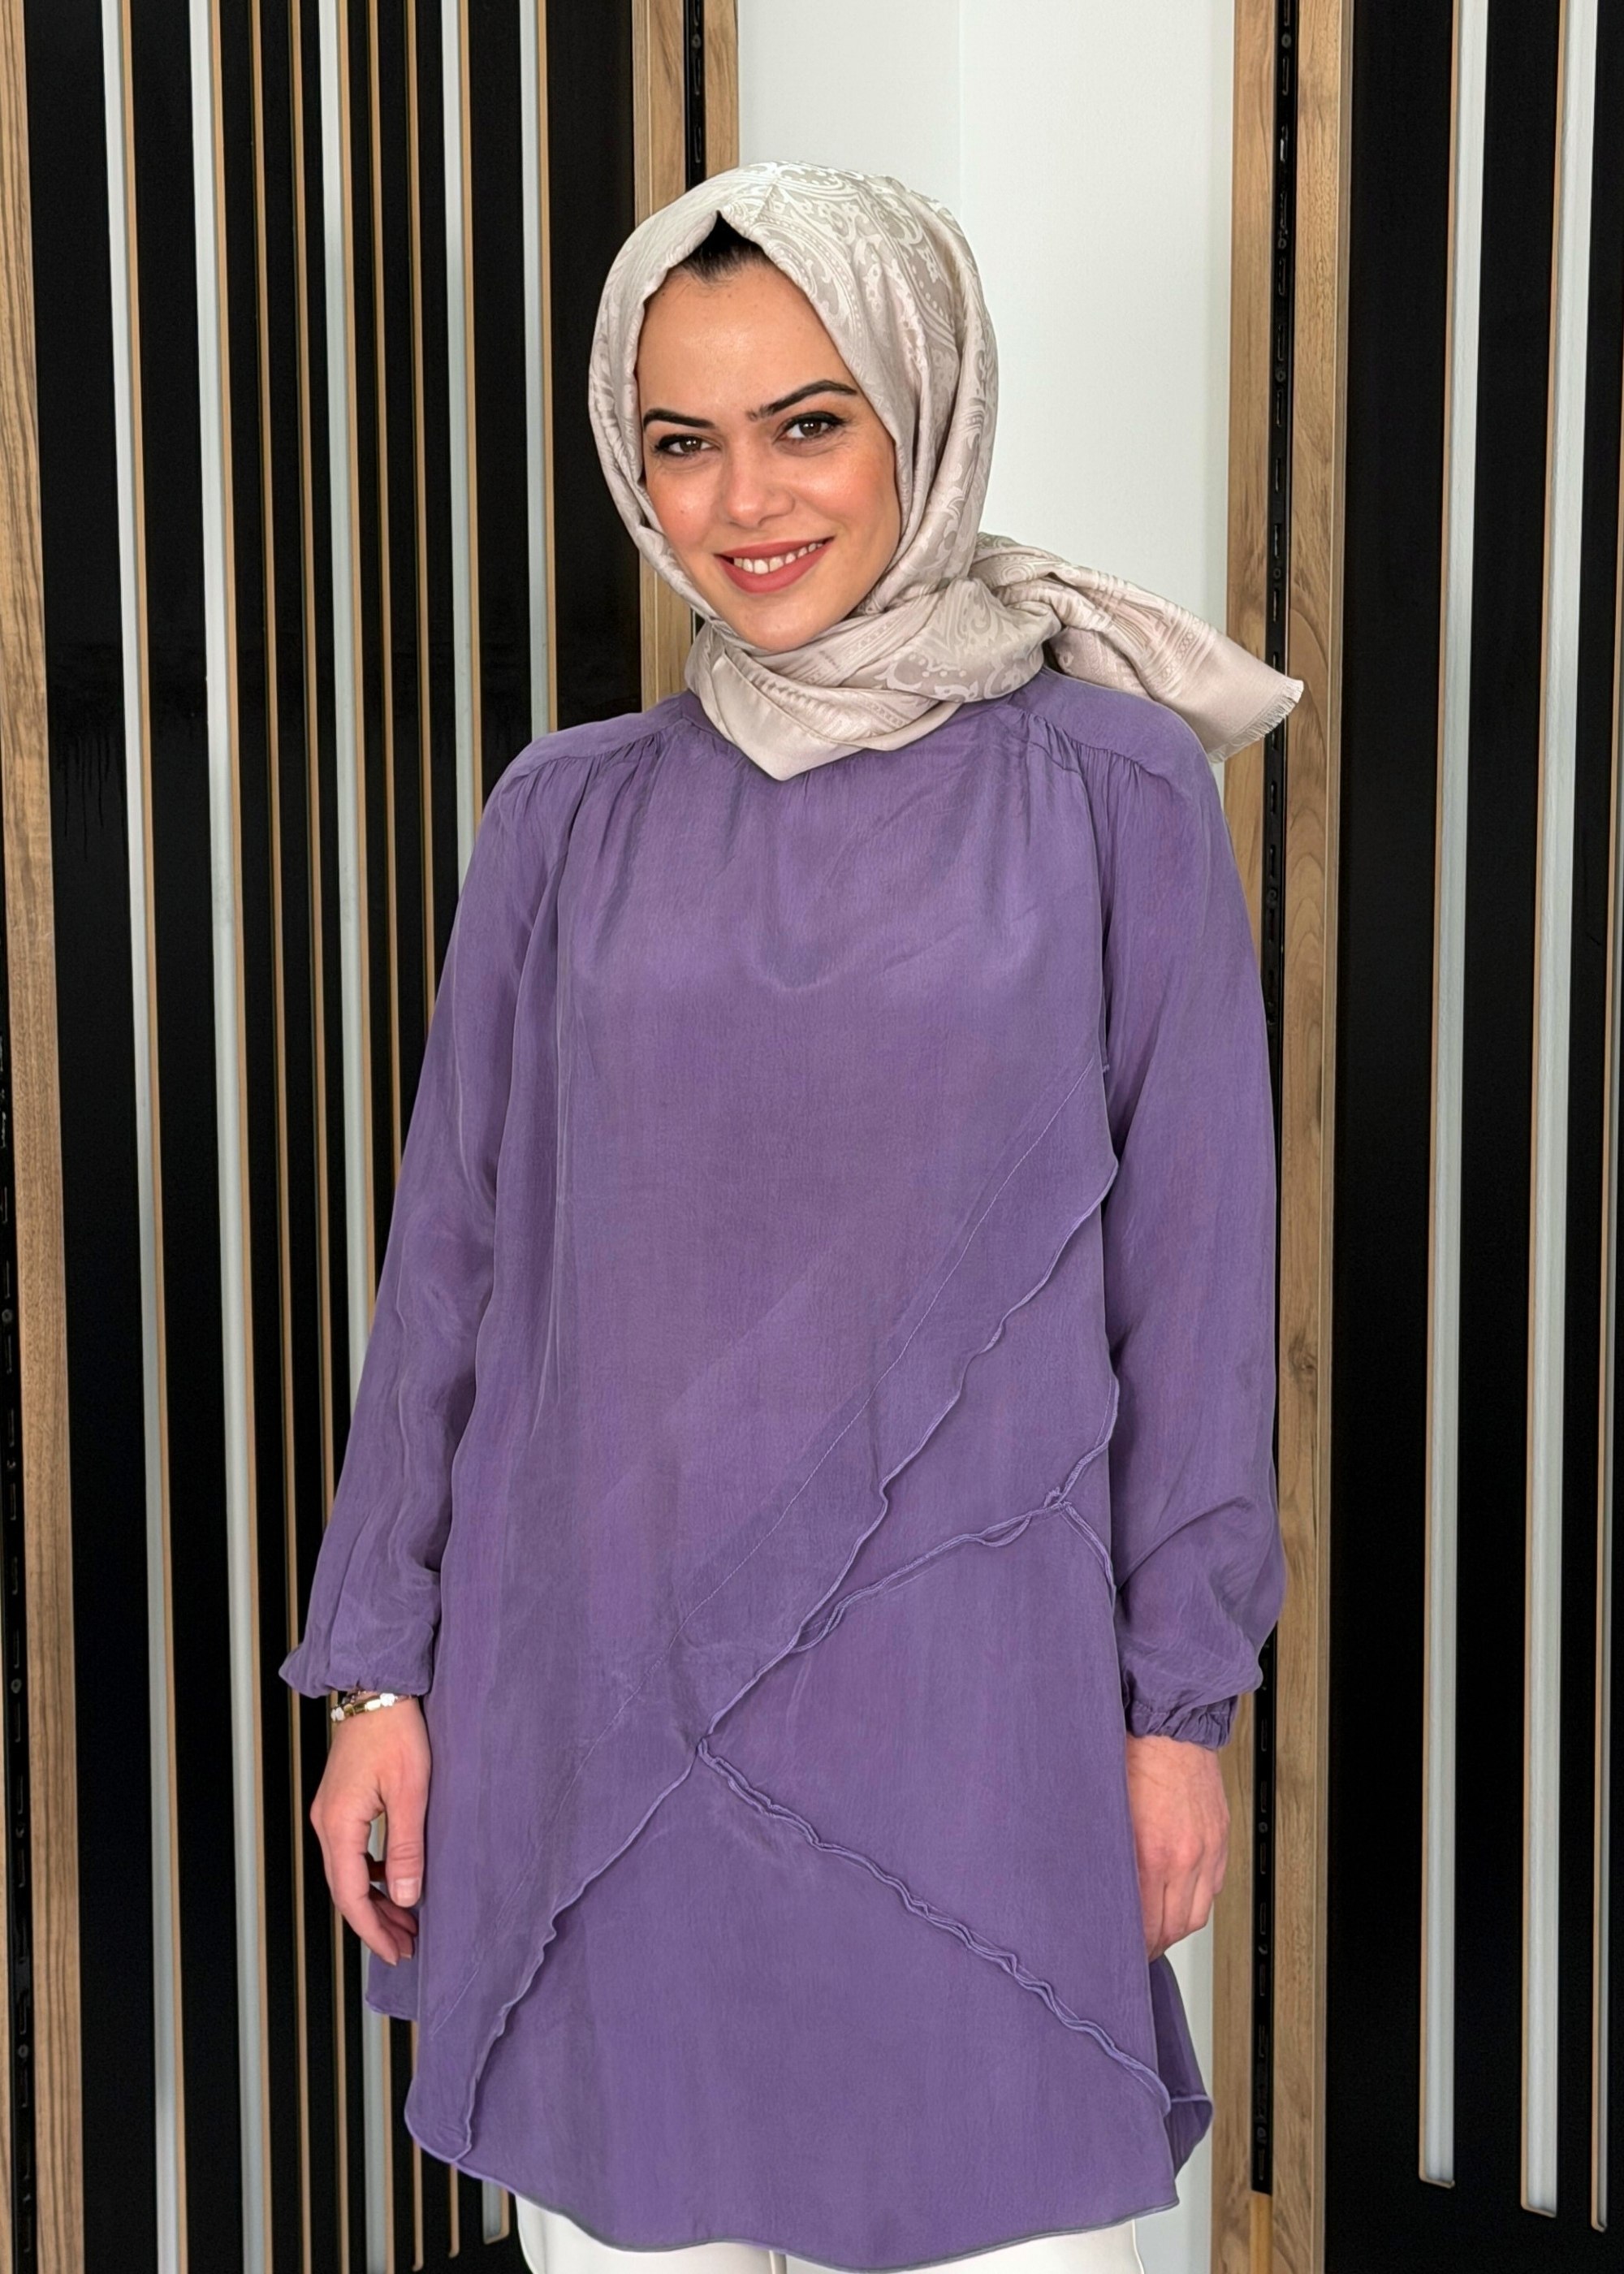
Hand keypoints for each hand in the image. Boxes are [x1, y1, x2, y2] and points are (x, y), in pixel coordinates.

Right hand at [309, 1697, 429, 1966]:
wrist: (378, 1688)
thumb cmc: (395, 1732)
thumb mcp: (410, 1792)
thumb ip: (405, 1848)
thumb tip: (406, 1897)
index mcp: (338, 1825)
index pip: (351, 1896)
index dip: (374, 1930)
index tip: (396, 1952)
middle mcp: (326, 1823)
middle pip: (346, 1890)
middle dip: (376, 1922)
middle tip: (407, 1946)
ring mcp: (330, 1813)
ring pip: (348, 1873)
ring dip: (375, 1900)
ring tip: (406, 1920)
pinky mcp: (341, 1803)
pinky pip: (352, 1852)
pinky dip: (372, 1874)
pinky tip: (395, 1879)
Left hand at [1123, 1730, 1228, 1960]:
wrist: (1168, 1722)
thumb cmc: (1129, 1755)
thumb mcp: (1103, 1810)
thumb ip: (1102, 1855)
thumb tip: (1090, 1890)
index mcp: (1152, 1854)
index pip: (1147, 1927)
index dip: (1133, 1949)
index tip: (1118, 1954)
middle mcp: (1186, 1858)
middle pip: (1174, 1928)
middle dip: (1154, 1944)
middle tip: (1134, 1949)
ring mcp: (1208, 1849)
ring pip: (1197, 1913)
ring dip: (1176, 1926)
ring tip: (1156, 1929)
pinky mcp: (1220, 1837)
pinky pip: (1214, 1887)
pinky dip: (1196, 1899)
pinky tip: (1178, 1898)